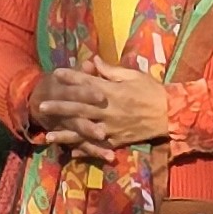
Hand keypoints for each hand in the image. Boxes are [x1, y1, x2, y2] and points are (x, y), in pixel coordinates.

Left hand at [31, 62, 173, 161]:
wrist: (170, 114)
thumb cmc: (152, 91)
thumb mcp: (133, 75)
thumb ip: (111, 71)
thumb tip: (94, 60)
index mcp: (111, 92)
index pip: (87, 83)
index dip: (71, 77)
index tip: (56, 73)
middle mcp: (108, 110)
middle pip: (79, 108)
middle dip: (59, 107)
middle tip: (42, 107)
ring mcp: (112, 128)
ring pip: (85, 132)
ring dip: (66, 134)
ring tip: (48, 136)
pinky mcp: (117, 140)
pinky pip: (98, 146)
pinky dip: (85, 150)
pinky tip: (71, 153)